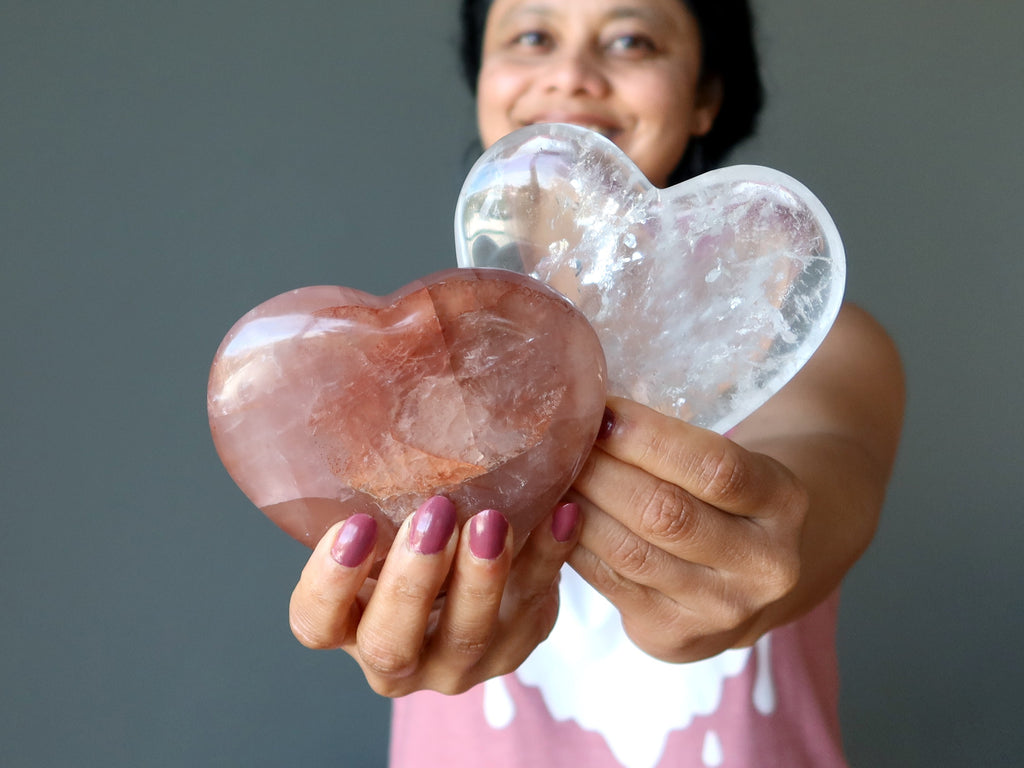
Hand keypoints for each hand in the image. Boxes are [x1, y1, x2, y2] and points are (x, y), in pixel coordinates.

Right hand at [288, 496, 579, 696]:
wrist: (480, 575)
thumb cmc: (412, 539)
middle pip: (390, 643)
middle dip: (412, 581)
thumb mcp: (383, 526)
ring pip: (466, 636)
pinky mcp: (517, 643)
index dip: (329, 582)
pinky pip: (538, 603)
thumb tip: (371, 403)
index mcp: (349, 627)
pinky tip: (563, 511)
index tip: (356, 524)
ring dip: (480, 577)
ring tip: (493, 520)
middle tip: (434, 515)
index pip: (316, 622)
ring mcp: (459, 661)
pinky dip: (550, 555)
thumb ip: (373, 498)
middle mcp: (397, 658)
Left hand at [568, 396, 807, 662]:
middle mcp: (764, 565)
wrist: (758, 574)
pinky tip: (557, 516)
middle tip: (560, 442)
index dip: (649, 438)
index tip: (601, 411)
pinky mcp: (676, 637)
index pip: (714, 467)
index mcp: (784, 502)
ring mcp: (722, 610)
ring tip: (551, 474)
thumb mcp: (734, 461)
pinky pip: (610, 583)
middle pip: (665, 513)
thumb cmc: (729, 496)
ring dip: (579, 507)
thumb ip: (678, 443)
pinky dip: (573, 544)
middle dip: (601, 471)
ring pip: (629, 552)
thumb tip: (589, 411)